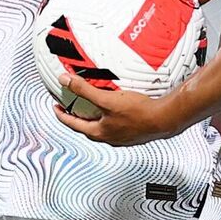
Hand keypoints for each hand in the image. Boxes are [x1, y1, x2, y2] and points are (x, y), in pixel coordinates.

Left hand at [51, 73, 181, 146]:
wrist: (164, 119)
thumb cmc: (138, 113)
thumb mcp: (107, 99)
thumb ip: (84, 90)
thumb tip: (65, 81)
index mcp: (99, 133)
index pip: (73, 124)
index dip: (62, 115)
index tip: (56, 108)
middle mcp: (109, 138)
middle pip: (86, 127)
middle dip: (77, 116)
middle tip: (72, 107)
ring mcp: (122, 137)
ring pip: (102, 126)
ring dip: (94, 116)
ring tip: (94, 105)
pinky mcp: (133, 132)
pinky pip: (116, 124)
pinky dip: (110, 115)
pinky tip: (118, 107)